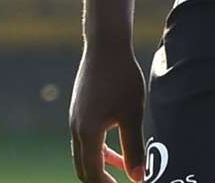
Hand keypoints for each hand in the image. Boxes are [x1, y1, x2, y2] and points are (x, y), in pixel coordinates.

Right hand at [70, 43, 145, 181]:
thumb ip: (134, 148)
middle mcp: (76, 128)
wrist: (105, 46)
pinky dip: (99, 150)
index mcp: (88, 133)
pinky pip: (86, 139)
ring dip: (101, 165)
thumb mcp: (132, 114)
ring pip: (84, 154)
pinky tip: (117, 148)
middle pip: (83, 168)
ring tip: (125, 171)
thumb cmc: (122, 78)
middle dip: (100, 181)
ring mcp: (76, 119)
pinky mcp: (80, 110)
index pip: (93, 173)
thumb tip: (138, 178)